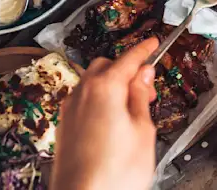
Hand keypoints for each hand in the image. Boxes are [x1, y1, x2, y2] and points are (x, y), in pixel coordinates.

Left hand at [51, 38, 158, 189]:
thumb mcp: (143, 130)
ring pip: (92, 83)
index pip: (128, 58)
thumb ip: (140, 96)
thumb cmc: (114, 172)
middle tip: (146, 88)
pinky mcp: (63, 126)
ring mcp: (69, 110)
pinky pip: (83, 101)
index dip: (144, 49)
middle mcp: (82, 93)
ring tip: (132, 108)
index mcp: (104, 88)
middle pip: (106, 66)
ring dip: (111, 85)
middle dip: (126, 70)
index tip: (153, 43)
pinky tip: (112, 121)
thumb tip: (143, 74)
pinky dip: (99, 100)